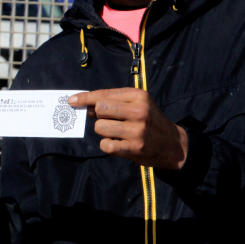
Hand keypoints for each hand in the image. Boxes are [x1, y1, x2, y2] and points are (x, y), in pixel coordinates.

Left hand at [68, 88, 187, 169]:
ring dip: (103, 131)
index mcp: (138, 96)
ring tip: (117, 133)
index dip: (84, 98)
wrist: (173, 144)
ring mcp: (137, 130)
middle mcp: (138, 111)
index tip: (71, 101)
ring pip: (100, 127)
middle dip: (99, 115)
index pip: (103, 94)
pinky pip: (106, 145)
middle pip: (100, 109)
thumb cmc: (150, 121)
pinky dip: (108, 145)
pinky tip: (118, 144)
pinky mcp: (134, 148)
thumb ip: (113, 102)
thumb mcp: (137, 104)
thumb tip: (85, 106)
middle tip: (110, 120)